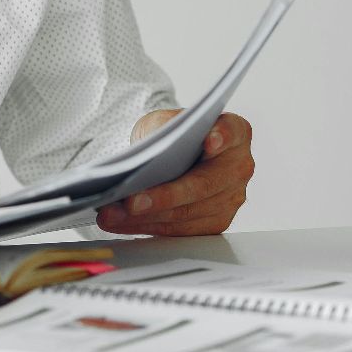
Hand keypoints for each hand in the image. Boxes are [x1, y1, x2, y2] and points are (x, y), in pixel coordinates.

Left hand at [96, 109, 253, 236]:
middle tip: (131, 201)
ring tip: (112, 214)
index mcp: (235, 133)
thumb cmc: (172, 135)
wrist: (173, 155)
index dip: (221, 137)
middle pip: (203, 184)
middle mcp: (239, 167)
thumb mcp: (163, 121)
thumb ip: (162, 129)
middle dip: (164, 196)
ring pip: (187, 213)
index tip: (208, 140)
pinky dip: (145, 227)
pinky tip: (120, 222)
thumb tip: (147, 151)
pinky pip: (179, 230)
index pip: (231, 132)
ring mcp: (230, 198)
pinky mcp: (215, 222)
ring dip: (146, 217)